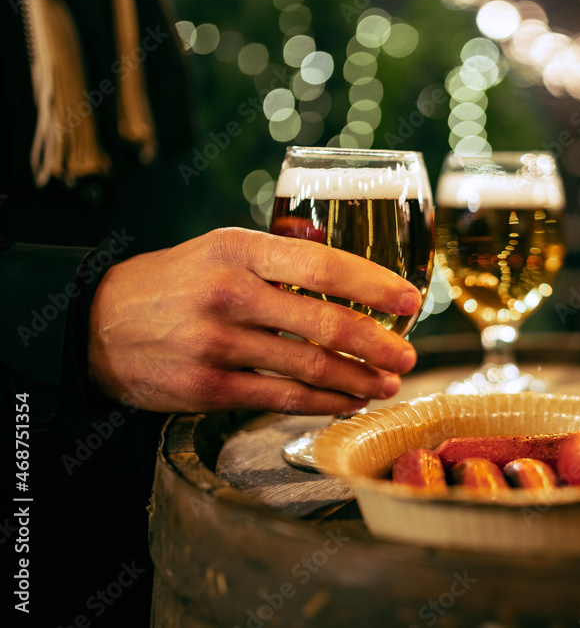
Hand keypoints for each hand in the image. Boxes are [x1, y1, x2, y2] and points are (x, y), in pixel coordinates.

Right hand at [87, 227, 421, 414]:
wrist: (96, 325)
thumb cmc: (175, 283)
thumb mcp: (219, 249)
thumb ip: (278, 256)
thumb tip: (351, 267)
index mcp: (237, 249)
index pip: (322, 265)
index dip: (374, 285)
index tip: (411, 299)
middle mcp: (228, 294)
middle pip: (324, 323)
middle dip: (378, 344)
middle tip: (409, 355)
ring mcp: (215, 344)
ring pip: (308, 368)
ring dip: (358, 380)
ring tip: (387, 384)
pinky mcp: (206, 389)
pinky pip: (280, 399)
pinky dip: (322, 402)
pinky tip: (347, 401)